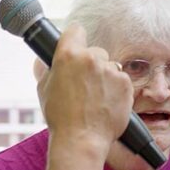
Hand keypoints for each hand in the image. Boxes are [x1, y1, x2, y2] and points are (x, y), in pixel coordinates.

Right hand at [41, 25, 132, 155]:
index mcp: (68, 55)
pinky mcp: (125, 83)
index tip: (76, 45)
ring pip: (109, 67)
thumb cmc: (60, 117)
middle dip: (91, 65)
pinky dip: (116, 90)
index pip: (76, 30)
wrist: (82, 140)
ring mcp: (110, 70)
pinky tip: (106, 104)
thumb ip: (48, 69)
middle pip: (94, 52)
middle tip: (84, 85)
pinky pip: (121, 80)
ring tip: (95, 99)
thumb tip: (44, 59)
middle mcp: (91, 58)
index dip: (75, 38)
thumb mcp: (44, 89)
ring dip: (104, 78)